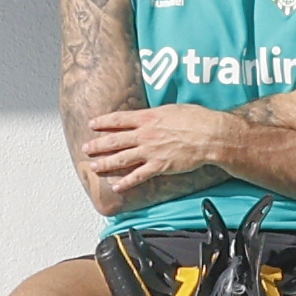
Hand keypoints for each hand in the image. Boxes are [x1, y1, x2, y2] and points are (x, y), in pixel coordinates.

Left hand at [83, 105, 232, 192]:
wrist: (209, 135)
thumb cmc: (196, 118)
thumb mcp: (173, 109)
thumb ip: (157, 114)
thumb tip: (151, 115)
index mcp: (148, 118)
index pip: (119, 119)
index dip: (103, 122)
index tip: (91, 124)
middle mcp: (145, 134)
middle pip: (115, 140)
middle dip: (98, 144)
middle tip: (85, 148)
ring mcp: (150, 151)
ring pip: (122, 158)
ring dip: (105, 163)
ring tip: (93, 166)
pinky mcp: (159, 166)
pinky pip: (138, 176)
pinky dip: (126, 182)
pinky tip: (116, 186)